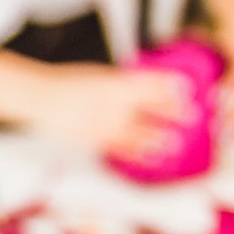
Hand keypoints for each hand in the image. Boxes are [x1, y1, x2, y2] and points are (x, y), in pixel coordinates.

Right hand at [28, 64, 191, 159]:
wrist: (41, 99)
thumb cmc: (70, 84)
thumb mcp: (102, 76)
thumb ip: (125, 85)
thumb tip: (150, 89)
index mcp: (115, 84)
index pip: (150, 84)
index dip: (170, 87)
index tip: (187, 90)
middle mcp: (113, 105)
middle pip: (149, 109)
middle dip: (172, 113)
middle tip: (192, 117)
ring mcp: (104, 125)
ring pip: (138, 134)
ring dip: (157, 140)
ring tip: (173, 145)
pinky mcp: (96, 141)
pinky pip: (120, 149)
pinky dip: (136, 154)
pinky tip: (148, 157)